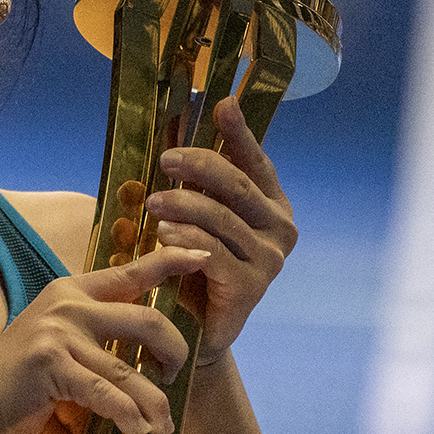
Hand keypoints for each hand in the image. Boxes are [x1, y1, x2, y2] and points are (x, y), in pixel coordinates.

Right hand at [0, 245, 209, 433]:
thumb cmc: (23, 383)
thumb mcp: (60, 347)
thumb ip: (98, 343)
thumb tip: (149, 366)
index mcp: (71, 292)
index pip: (130, 272)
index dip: (169, 261)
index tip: (202, 254)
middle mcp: (68, 305)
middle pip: (145, 321)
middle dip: (173, 352)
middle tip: (175, 375)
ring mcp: (59, 333)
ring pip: (129, 370)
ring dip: (153, 403)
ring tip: (162, 426)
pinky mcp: (52, 365)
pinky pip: (106, 393)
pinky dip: (127, 415)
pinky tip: (136, 430)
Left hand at [114, 97, 296, 364]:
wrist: (191, 330)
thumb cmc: (191, 264)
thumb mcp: (193, 214)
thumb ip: (193, 175)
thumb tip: (178, 116)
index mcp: (271, 203)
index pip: (256, 161)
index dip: (239, 132)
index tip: (221, 104)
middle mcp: (280, 228)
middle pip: (237, 184)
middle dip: (199, 166)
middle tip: (165, 159)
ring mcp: (269, 259)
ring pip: (221, 218)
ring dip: (182, 206)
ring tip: (152, 204)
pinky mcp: (252, 288)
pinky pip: (214, 254)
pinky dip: (186, 241)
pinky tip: (163, 236)